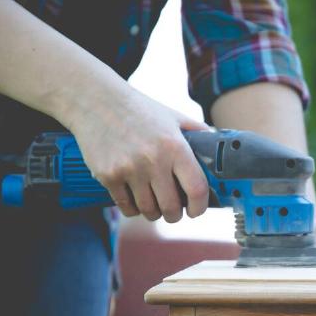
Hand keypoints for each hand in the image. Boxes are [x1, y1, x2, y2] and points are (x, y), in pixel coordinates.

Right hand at [67, 88, 209, 221]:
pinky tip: (136, 201)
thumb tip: (219, 146)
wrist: (96, 100)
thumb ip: (197, 132)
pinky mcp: (108, 175)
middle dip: (175, 215)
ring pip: (148, 210)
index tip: (197, 210)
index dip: (200, 207)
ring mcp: (129, 169)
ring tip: (155, 206)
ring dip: (154, 213)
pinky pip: (126, 207)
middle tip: (174, 211)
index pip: (196, 189)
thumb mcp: (173, 116)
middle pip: (171, 207)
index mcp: (175, 146)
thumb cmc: (139, 109)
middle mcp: (153, 160)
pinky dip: (133, 209)